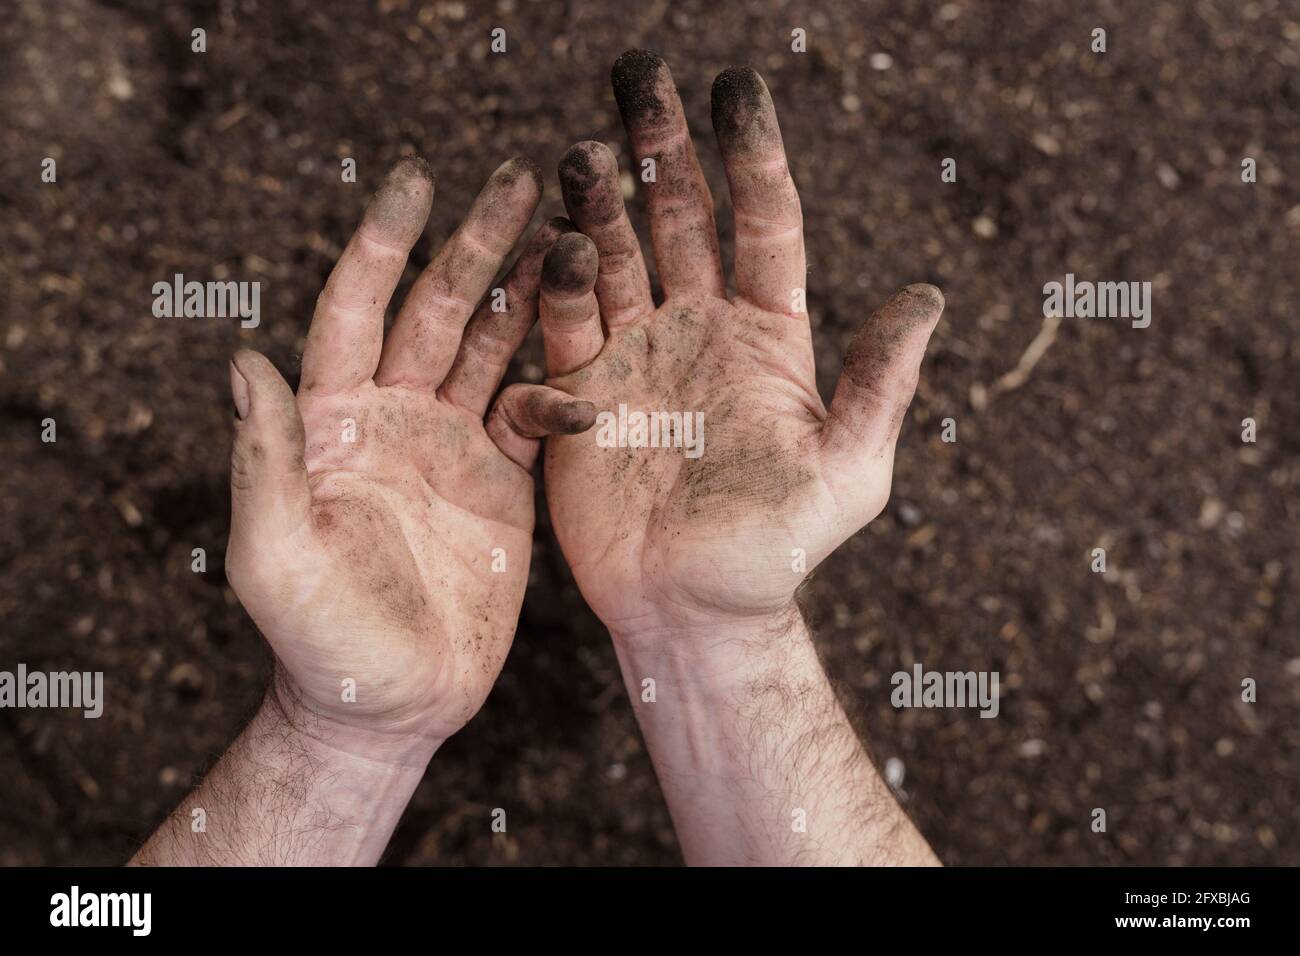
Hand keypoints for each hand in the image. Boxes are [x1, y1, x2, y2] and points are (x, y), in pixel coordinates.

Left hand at [226, 157, 592, 758]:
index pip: (356, 310)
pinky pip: (536, 418)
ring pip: (493, 349)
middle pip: (437, 313)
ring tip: (569, 236)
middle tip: (520, 178)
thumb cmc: (321, 637)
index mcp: (333, 421)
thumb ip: (265, 458)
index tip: (417, 183)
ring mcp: (451, 446)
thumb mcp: (277, 552)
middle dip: (475, 246)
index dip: (384, 246)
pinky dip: (562, 394)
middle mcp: (393, 417)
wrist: (392, 702)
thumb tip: (242, 359)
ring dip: (527, 295)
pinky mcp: (501, 481)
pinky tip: (592, 380)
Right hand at [543, 51, 944, 643]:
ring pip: (612, 257)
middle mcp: (697, 329)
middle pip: (677, 217)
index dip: (750, 154)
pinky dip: (554, 289)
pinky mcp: (577, 394)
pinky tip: (554, 248)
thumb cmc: (779, 550)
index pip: (761, 224)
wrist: (693, 610)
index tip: (737, 84)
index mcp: (767, 335)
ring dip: (596, 203)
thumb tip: (927, 296)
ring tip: (582, 153)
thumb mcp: (849, 470)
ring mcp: (634, 356)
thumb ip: (878, 384)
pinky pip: (559, 327)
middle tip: (638, 68)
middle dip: (659, 144)